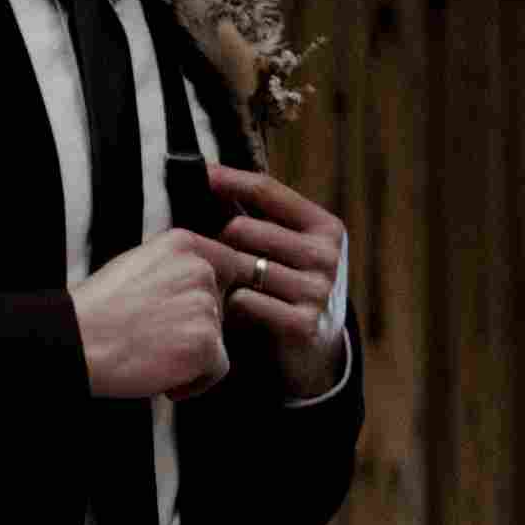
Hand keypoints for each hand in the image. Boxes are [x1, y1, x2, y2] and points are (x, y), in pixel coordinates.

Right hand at [71, 228, 236, 400]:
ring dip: (191, 356)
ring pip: (218, 339)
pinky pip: (217, 369)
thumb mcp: (134, 267)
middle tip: (156, 343)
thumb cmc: (93, 314)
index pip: (227, 265)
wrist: (75, 342)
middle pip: (222, 307)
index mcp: (181, 245)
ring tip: (152, 359)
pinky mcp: (205, 343)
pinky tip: (163, 380)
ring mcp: (204, 306)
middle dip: (195, 329)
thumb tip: (197, 290)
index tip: (194, 314)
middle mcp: (199, 269)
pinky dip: (193, 382)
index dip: (213, 294)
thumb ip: (173, 270)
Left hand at [205, 162, 347, 392]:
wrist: (315, 352)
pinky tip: (227, 312)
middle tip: (204, 257)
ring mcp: (317, 290)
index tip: (199, 172)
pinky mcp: (302, 323)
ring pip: (240, 265)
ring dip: (221, 275)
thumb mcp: (287, 249)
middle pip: (243, 228)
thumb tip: (211, 178)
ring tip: (215, 285)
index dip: (229, 179)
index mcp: (325, 227)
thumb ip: (259, 217)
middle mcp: (325, 255)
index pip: (267, 190)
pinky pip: (242, 301)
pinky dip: (227, 306)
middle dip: (216, 240)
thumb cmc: (289, 289)